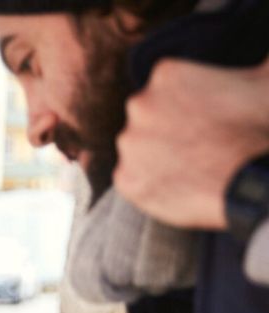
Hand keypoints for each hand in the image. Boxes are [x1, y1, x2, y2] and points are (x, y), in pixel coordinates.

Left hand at [115, 57, 268, 229]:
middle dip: (168, 127)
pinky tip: (179, 186)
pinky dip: (151, 183)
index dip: (190, 103)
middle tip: (200, 143)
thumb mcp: (267, 79)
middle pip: (148, 116)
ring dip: (157, 156)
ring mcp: (129, 144)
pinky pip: (133, 179)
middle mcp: (139, 105)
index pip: (168, 86)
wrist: (251, 181)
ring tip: (192, 166)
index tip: (208, 116)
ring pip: (139, 148)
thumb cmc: (260, 126)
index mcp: (166, 74)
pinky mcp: (124, 179)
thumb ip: (264, 60)